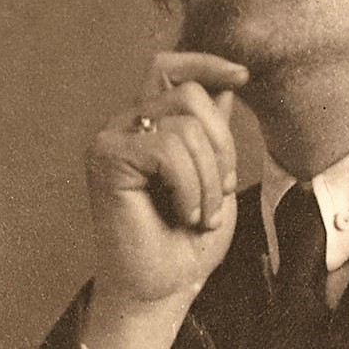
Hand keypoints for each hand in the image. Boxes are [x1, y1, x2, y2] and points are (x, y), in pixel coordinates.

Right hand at [82, 52, 247, 348]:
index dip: (206, 62)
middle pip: (190, 94)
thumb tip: (228, 81)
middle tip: (220, 192)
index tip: (242, 76)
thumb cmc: (189, 237)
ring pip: (184, 124)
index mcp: (151, 122)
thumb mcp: (216, 172)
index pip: (170, 67)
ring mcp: (113, 138)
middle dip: (222, 145)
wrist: (165, 286)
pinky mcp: (107, 157)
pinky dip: (189, 185)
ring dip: (208, 176)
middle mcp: (128, 123)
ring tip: (201, 212)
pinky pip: (166, 147)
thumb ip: (213, 128)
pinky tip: (184, 213)